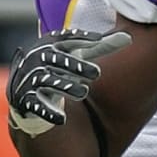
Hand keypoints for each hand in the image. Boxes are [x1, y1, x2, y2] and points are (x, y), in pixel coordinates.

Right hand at [6, 28, 131, 136]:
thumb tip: (129, 37)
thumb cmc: (61, 65)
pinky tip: (62, 119)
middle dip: (76, 66)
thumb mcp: (79, 55)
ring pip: (48, 82)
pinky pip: (36, 105)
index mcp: (51, 44)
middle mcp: (38, 59)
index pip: (66, 38)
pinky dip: (48, 112)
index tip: (98, 40)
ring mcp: (31, 79)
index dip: (81, 38)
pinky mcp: (26, 98)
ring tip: (84, 92)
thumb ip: (102, 47)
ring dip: (65, 87)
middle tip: (98, 73)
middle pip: (58, 60)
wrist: (26, 85)